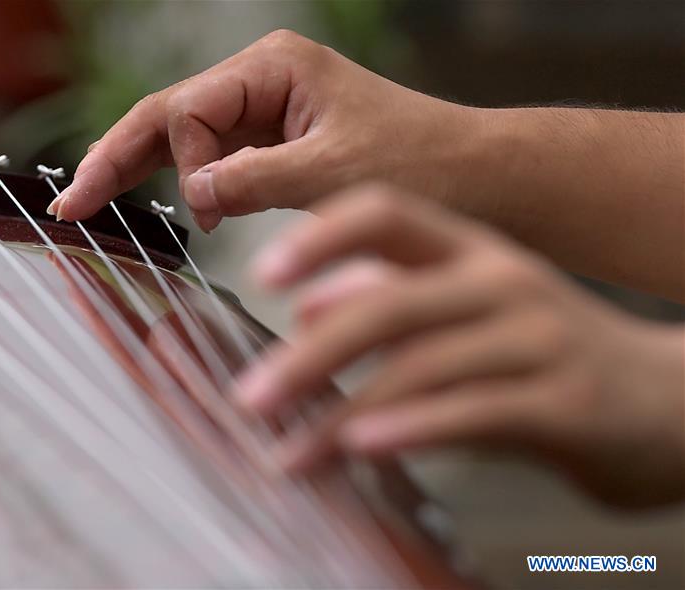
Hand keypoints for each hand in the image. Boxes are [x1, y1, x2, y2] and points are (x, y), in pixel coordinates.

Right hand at [50, 30, 473, 231]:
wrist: (475, 178)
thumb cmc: (422, 164)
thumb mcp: (335, 173)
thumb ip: (255, 179)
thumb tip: (192, 195)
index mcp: (273, 67)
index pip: (188, 110)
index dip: (178, 164)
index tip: (206, 211)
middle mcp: (261, 80)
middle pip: (168, 117)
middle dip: (118, 159)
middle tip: (70, 204)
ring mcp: (266, 112)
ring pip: (183, 140)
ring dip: (145, 173)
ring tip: (91, 202)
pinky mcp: (274, 143)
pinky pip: (213, 161)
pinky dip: (186, 186)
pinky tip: (159, 205)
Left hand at [237, 183, 684, 507]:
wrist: (667, 399)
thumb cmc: (547, 352)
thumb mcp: (469, 311)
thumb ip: (391, 300)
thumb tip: (308, 307)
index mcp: (471, 250)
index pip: (383, 212)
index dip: (318, 236)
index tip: (262, 274)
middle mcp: (503, 280)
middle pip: (389, 303)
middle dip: (310, 356)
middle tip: (250, 399)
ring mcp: (539, 338)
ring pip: (421, 365)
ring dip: (342, 413)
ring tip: (289, 453)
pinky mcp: (565, 402)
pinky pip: (474, 411)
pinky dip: (411, 428)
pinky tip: (362, 447)